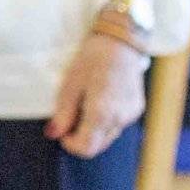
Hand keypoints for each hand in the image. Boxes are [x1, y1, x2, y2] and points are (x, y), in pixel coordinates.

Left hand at [46, 31, 145, 158]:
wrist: (120, 41)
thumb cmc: (92, 59)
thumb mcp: (70, 84)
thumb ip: (63, 113)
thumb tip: (53, 134)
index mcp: (101, 113)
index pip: (86, 147)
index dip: (71, 144)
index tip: (62, 131)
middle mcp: (119, 118)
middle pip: (98, 145)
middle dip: (81, 136)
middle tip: (71, 114)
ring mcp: (130, 115)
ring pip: (108, 135)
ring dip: (94, 128)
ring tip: (86, 102)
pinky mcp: (136, 109)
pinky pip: (118, 123)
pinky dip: (106, 119)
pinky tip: (101, 98)